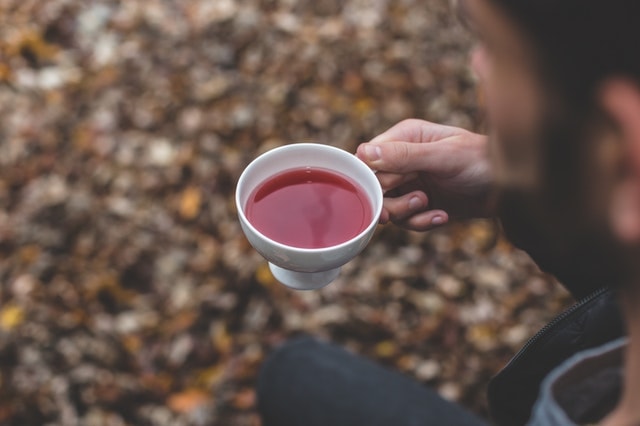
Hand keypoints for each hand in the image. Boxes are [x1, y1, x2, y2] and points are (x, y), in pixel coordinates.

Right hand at [356, 119, 490, 231]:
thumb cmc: (483, 162)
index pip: (368, 158)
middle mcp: (403, 160)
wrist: (512, 190)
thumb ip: (405, 155)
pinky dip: (421, 223)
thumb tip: (365, 152)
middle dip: (392, 199)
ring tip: (430, 206)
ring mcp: (412, 183)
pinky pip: (406, 220)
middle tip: (419, 200)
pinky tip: (441, 216)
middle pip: (374, 186)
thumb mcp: (444, 157)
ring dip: (407, 213)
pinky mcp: (421, 204)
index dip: (372, 178)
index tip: (386, 191)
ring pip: (387, 206)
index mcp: (405, 138)